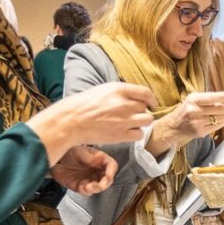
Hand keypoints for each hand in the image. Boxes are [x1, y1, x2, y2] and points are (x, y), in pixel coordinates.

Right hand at [26, 82, 155, 166]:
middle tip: (132, 114)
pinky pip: (140, 134)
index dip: (151, 98)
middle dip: (141, 111)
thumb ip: (121, 93)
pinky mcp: (121, 135)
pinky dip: (136, 134)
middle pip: (145, 107)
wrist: (72, 121)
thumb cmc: (83, 104)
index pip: (145, 92)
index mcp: (119, 90)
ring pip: (147, 120)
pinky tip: (127, 132)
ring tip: (132, 123)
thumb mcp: (103, 90)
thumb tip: (136, 98)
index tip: (152, 103)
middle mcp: (124, 104)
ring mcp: (124, 120)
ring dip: (141, 122)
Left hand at [50, 146, 117, 194]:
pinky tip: (84, 187)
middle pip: (108, 179)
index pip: (111, 165)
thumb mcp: (80, 152)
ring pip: (99, 187)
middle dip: (105, 182)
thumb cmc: (67, 152)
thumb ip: (91, 158)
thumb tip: (100, 161)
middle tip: (101, 184)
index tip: (108, 175)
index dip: (112, 170)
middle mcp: (96, 170)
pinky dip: (87, 191)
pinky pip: (88, 192)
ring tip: (90, 186)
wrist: (55, 160)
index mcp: (99, 160)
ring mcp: (90, 179)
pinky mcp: (81, 186)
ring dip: (96, 188)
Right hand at [150, 91, 223, 153]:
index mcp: (193, 100)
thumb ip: (209, 98)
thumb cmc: (187, 109)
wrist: (175, 125)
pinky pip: (217, 126)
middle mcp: (194, 111)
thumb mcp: (194, 99)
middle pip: (218, 109)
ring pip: (219, 118)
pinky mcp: (201, 132)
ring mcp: (197, 123)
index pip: (212, 98)